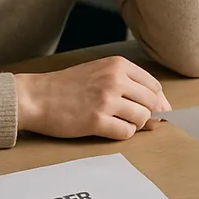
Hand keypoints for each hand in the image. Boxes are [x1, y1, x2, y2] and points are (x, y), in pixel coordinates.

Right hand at [14, 56, 170, 140]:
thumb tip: (162, 106)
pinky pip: (125, 132)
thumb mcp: (100, 72)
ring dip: (134, 125)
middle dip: (146, 114)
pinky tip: (109, 129)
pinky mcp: (96, 121)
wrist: (36, 96)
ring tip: (118, 122)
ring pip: (142, 118)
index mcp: (118, 65)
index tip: (153, 109)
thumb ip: (129, 83)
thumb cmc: (67, 85)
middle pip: (151, 103)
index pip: (154, 85)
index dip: (157, 101)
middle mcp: (115, 80)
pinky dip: (122, 134)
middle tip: (130, 118)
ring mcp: (106, 101)